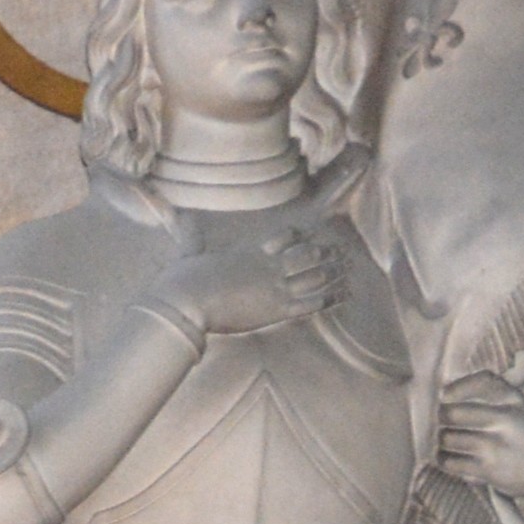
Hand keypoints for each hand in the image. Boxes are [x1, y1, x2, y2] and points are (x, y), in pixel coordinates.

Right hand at [151, 224, 340, 340]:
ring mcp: (277, 287)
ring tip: (349, 270)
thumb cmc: (182, 281)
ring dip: (335, 272)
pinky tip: (345, 295)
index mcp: (252, 251)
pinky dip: (332, 298)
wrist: (185, 303)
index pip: (286, 236)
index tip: (310, 237)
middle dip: (326, 252)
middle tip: (341, 252)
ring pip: (317, 275)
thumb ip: (188, 234)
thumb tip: (174, 213)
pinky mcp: (278, 309)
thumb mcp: (187, 252)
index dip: (300, 236)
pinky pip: (314, 302)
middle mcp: (270, 266)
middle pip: (310, 254)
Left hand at [442, 366, 523, 518]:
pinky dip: (445, 460)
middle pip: (454, 413)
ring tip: (446, 442)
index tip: (445, 394)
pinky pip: (451, 462)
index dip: (458, 386)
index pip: (483, 382)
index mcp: (515, 401)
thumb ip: (495, 405)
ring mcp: (497, 445)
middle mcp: (506, 419)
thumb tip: (447, 400)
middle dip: (441, 418)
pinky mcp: (490, 469)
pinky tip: (449, 459)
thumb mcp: (523, 413)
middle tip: (441, 423)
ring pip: (448, 438)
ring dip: (442, 441)